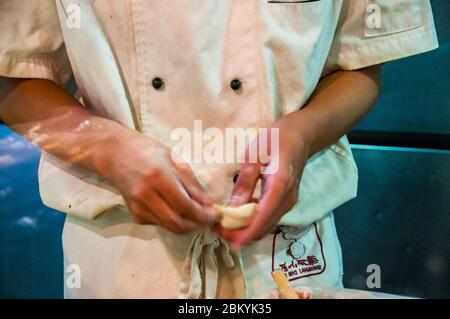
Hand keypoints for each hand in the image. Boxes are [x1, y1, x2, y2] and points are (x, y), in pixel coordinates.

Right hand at [101, 131, 216, 233]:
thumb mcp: (175, 160)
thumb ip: (192, 183)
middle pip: (178, 223)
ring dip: (188, 225)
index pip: (185, 206)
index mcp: (158, 177)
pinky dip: (174, 221)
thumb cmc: (149, 152)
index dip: (204, 215)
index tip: (217, 214)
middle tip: (210, 218)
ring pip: (170, 227)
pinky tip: (178, 210)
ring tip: (199, 215)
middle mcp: (146, 195)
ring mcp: (138, 207)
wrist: (117, 154)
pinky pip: (161, 224)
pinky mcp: (135, 214)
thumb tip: (209, 203)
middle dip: (198, 224)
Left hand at [217, 112, 311, 248]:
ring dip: (246, 230)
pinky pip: (269, 219)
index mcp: (279, 187)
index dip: (243, 233)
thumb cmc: (277, 138)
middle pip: (263, 228)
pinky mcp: (286, 202)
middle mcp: (287, 200)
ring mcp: (289, 202)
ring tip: (224, 224)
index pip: (261, 220)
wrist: (302, 135)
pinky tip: (237, 216)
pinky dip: (253, 223)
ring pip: (266, 226)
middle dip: (240, 234)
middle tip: (217, 228)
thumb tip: (233, 207)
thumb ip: (245, 181)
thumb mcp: (254, 154)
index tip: (223, 236)